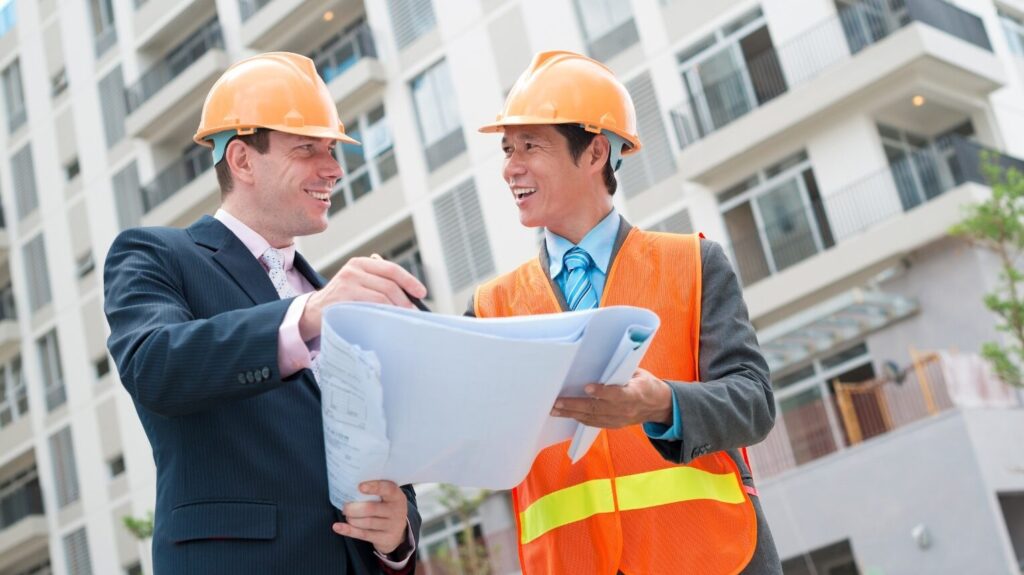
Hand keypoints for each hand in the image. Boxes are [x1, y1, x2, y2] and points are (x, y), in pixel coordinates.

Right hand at [299, 257, 426, 339]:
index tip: (421, 293)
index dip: (409, 281)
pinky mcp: (342, 298)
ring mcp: (347, 283)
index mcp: (361, 263)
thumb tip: (410, 295)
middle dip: (404, 300)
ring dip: (396, 309)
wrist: (314, 311)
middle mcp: (353, 269)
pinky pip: (370, 307)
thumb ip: (379, 282)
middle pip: (389, 284)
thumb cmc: (343, 300)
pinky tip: (386, 320)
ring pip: (382, 296)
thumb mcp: (359, 284)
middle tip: (412, 312)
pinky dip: (382, 314)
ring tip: (401, 318)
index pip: (391, 269)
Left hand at [332, 480, 408, 554]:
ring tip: (347, 516)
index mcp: (397, 496)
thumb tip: (352, 486)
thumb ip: (376, 492)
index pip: (388, 489)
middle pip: (371, 508)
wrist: (397, 532)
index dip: (374, 487)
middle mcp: (397, 511)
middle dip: (353, 508)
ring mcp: (392, 526)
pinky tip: (338, 527)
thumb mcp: (387, 498)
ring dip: (352, 519)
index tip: (360, 486)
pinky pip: (363, 534)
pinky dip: (348, 530)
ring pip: (366, 522)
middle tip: (345, 507)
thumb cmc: (386, 508)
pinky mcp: (384, 539)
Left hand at [550, 368, 672, 427]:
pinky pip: (594, 423)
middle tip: (557, 402)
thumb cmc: (645, 383)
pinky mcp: (615, 425)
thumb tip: (597, 363)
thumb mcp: (638, 373)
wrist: (658, 405)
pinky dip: (580, 418)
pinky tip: (567, 414)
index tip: (587, 387)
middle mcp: (626, 409)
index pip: (617, 394)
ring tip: (555, 410)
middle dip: (575, 405)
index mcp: (636, 393)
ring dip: (572, 414)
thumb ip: (620, 371)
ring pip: (592, 418)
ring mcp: (620, 419)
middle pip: (597, 408)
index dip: (602, 392)